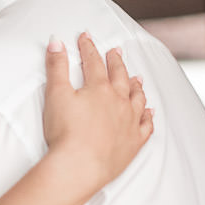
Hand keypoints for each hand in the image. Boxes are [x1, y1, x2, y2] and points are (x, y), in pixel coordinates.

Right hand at [43, 33, 152, 187]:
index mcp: (100, 89)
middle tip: (115, 52)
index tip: (86, 38)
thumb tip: (56, 44)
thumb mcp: (55, 95)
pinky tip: (148, 112)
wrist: (80, 166)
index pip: (93, 62)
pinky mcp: (133, 142)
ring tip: (136, 78)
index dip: (88, 48)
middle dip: (116, 62)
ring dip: (135, 85)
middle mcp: (119, 102)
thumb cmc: (66, 133)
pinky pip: (146, 125)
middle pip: (119, 76)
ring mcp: (129, 122)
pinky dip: (148, 116)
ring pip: (137, 97)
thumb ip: (56, 67)